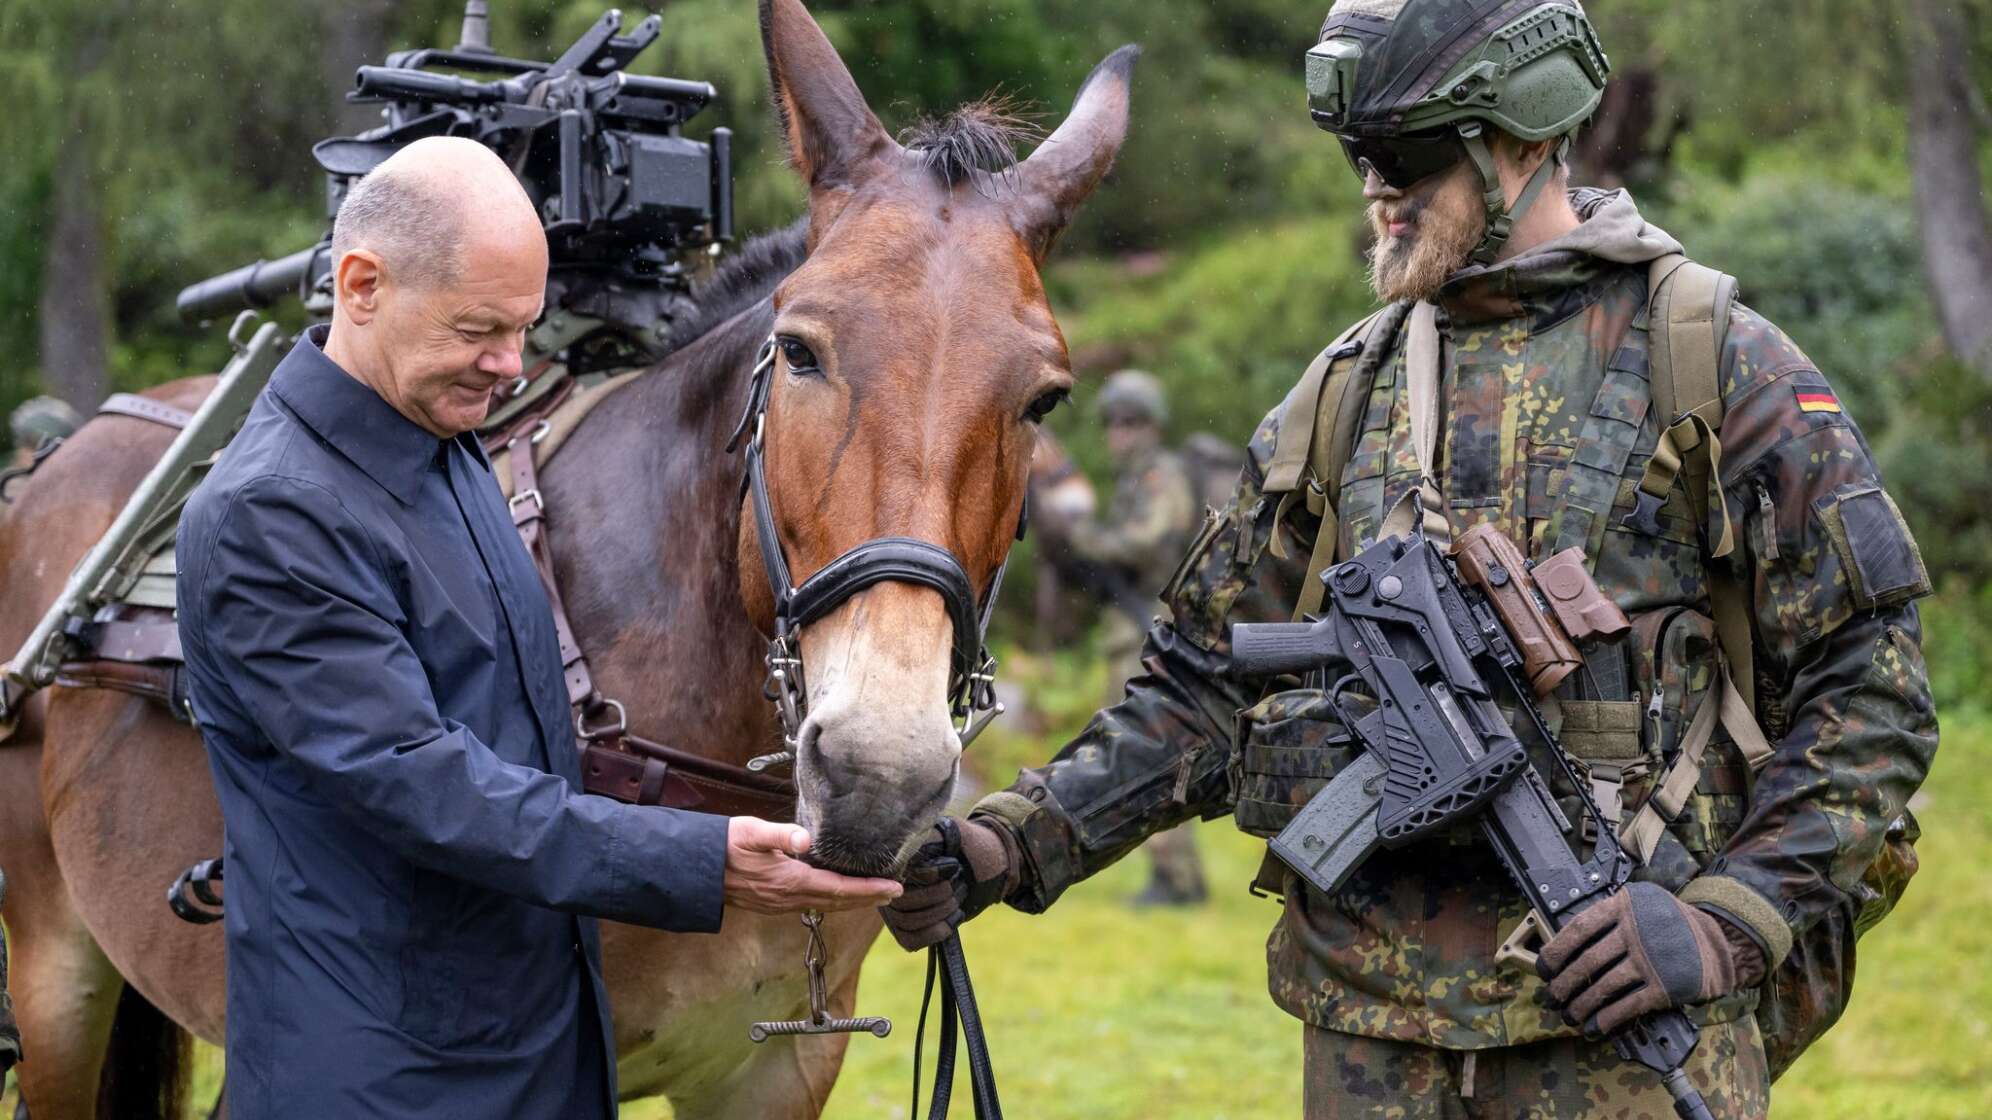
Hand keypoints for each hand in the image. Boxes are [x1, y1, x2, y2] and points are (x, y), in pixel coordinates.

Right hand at [722, 817, 901, 914]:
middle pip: (838, 902)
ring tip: (873, 895)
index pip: (839, 888)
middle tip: (894, 893)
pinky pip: (811, 904)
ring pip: (825, 905)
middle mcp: (788, 898)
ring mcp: (780, 904)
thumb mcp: (751, 831)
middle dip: (868, 898)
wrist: (695, 869)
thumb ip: (780, 835)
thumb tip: (806, 839)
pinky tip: (837, 893)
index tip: (894, 888)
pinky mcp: (772, 903)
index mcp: (790, 881)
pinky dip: (832, 900)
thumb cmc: (723, 844)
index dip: (869, 890)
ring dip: (852, 901)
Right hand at [880, 816, 1019, 950]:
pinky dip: (933, 934)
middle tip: (960, 886)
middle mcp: (890, 883)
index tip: (954, 867)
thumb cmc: (969, 845)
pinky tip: (953, 920)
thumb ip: (935, 838)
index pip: (901, 876)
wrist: (982, 866)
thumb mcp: (954, 832)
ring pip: (906, 923)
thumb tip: (916, 851)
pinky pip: (910, 940)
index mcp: (899, 859)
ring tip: (958, 902)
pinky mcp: (909, 927)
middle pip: (902, 904)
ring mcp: (897, 906)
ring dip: (939, 915)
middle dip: (938, 898)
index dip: (930, 877)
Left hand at [1536, 881, 1766, 1035]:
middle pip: (1588, 961)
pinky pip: (1628, 1005)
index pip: (1580, 928)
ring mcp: (1651, 959)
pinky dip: (1608, 1018)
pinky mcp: (1666, 985)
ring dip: (1581, 1004)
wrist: (1719, 942)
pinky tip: (1595, 1026)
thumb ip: (1608, 919)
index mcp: (1624, 906)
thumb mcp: (1639, 905)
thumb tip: (1565, 947)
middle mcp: (1636, 931)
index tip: (1543, 968)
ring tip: (1570, 1016)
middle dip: (1564, 983)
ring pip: (1604, 985)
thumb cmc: (1668, 924)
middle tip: (1551, 997)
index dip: (1557, 950)